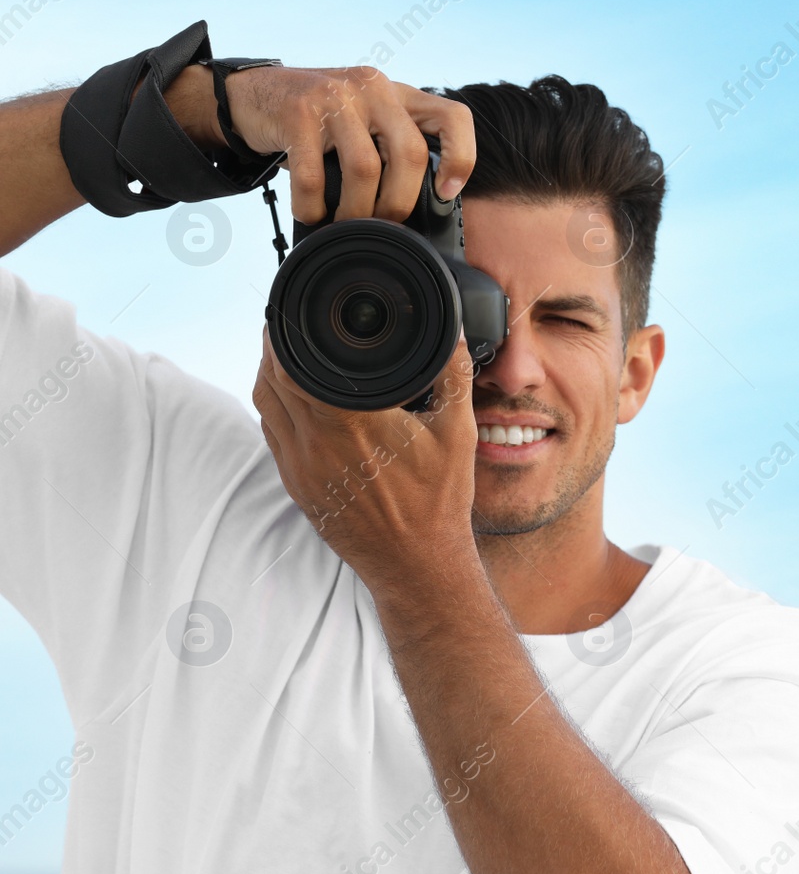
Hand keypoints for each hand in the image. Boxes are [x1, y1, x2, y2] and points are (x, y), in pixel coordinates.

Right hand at [165, 62, 474, 223]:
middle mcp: (373, 88)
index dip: (461, 158)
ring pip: (366, 168)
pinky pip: (315, 176)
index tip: (447, 193)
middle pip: (410, 154)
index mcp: (399, 94)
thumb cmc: (319, 119)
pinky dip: (314, 207)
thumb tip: (425, 207)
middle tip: (384, 225)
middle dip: (399, 203)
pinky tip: (312, 214)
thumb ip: (394, 146)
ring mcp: (335, 96)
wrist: (252, 95)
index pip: (453, 117)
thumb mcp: (366, 120)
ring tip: (346, 225)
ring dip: (357, 211)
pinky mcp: (297, 112)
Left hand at [252, 327, 481, 599]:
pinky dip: (275, 406)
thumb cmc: (438, 501)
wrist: (416, 562)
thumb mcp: (458, 432)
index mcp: (350, 421)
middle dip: (276, 346)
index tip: (294, 311)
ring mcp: (299, 467)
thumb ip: (453, 375)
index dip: (288, 332)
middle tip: (289, 323)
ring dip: (269, 373)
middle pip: (272, 377)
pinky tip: (292, 396)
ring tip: (285, 351)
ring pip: (266, 404)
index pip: (296, 362)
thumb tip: (453, 333)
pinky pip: (272, 433)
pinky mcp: (296, 485)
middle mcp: (314, 442)